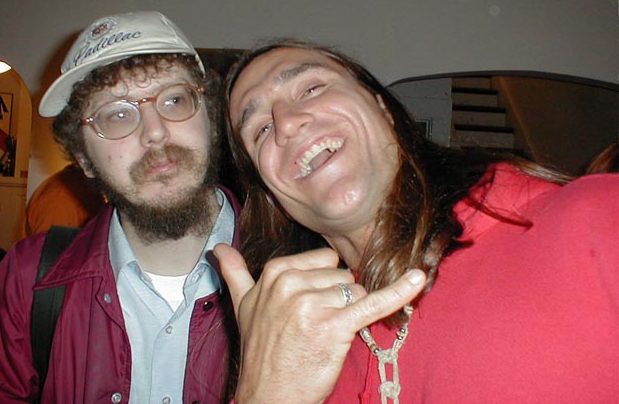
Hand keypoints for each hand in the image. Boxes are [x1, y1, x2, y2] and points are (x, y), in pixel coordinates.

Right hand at [214, 244, 425, 403]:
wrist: (269, 396)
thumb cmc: (261, 351)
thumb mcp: (242, 307)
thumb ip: (234, 273)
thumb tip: (219, 249)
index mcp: (275, 272)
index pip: (324, 261)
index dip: (323, 285)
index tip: (308, 306)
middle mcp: (292, 283)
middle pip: (343, 276)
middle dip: (337, 301)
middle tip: (313, 327)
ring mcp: (314, 304)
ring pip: (358, 293)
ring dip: (349, 316)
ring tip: (323, 336)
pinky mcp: (336, 327)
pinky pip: (374, 303)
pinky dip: (400, 292)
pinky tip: (418, 279)